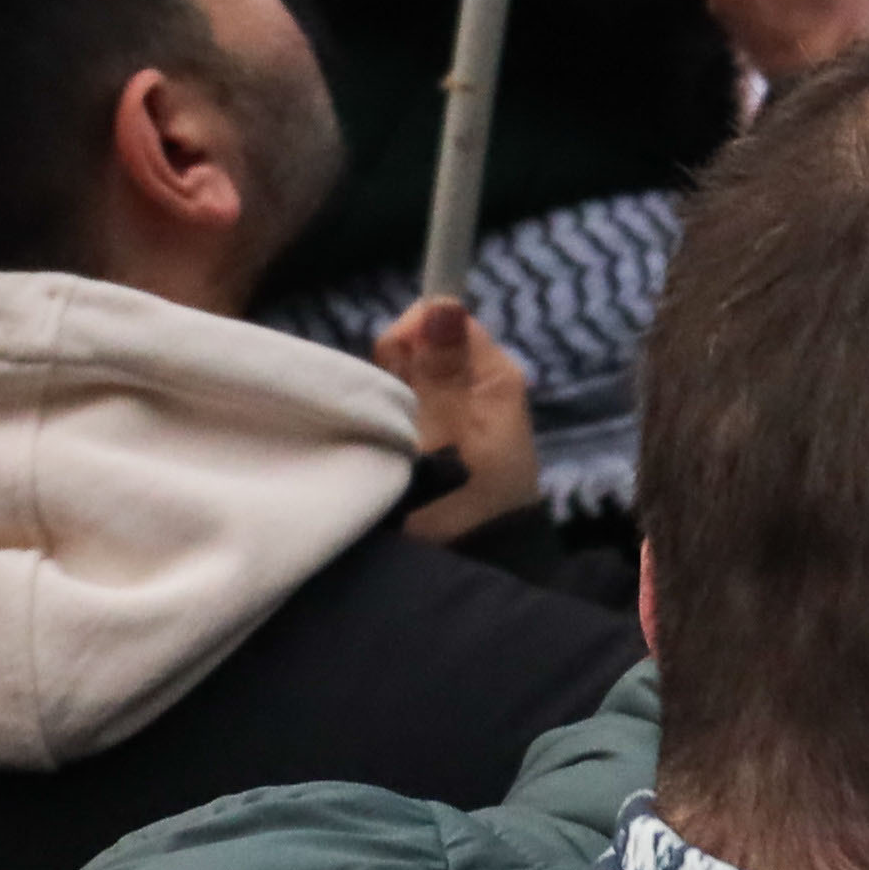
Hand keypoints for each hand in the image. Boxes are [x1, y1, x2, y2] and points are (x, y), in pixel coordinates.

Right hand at [366, 296, 536, 540]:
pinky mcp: (428, 437)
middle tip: (387, 416)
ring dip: (385, 399)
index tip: (391, 373)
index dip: (410, 334)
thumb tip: (441, 305)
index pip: (441, 317)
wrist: (475, 564)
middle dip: (392, 371)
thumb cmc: (469, 498)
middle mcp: (470, 382)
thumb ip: (440, 371)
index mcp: (490, 371)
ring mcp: (448, 410)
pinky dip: (383, 421)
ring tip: (381, 437)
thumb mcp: (454, 432)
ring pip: (402, 378)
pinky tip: (378, 447)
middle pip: (416, 347)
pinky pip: (397, 408)